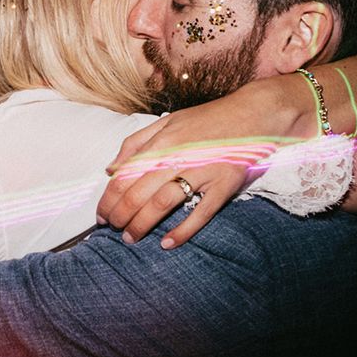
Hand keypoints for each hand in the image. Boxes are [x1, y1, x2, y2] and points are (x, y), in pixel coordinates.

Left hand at [97, 91, 288, 247]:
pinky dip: (182, 231)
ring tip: (130, 238)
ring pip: (162, 204)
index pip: (125, 176)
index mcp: (161, 142)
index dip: (109, 199)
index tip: (102, 214)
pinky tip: (166, 243)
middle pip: (138, 193)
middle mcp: (178, 157)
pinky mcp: (224, 185)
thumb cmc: (206, 120)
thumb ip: (135, 144)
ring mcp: (202, 172)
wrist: (255, 113)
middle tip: (113, 229)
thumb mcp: (166, 122)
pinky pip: (200, 213)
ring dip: (142, 224)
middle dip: (120, 215)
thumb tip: (110, 168)